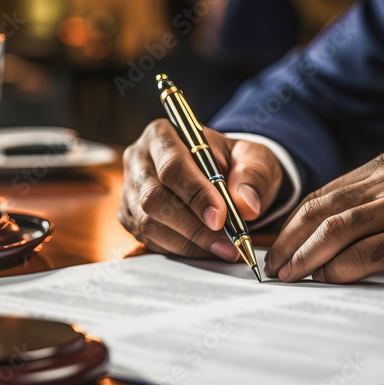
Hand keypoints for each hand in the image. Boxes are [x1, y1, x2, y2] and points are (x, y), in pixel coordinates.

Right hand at [120, 119, 283, 260]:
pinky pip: (150, 240)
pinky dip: (181, 249)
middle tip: (227, 242)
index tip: (221, 217)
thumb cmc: (234, 162)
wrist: (223, 174)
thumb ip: (252, 176)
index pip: (172, 166)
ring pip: (149, 224)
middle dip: (193, 226)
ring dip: (189, 242)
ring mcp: (131, 190)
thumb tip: (246, 206)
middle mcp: (139, 160)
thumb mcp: (253, 158)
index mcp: (162, 135)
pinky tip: (206, 249)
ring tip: (223, 249)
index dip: (195, 194)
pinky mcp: (130, 216)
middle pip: (154, 198)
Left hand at [265, 151, 383, 282]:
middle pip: (322, 211)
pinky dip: (342, 266)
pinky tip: (329, 279)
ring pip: (337, 229)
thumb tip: (345, 231)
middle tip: (274, 267)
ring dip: (307, 255)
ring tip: (290, 277)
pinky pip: (369, 251)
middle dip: (291, 241)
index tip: (281, 246)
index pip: (326, 196)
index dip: (297, 223)